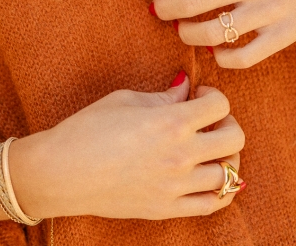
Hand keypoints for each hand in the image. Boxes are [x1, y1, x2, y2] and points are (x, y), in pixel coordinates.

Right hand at [10, 74, 244, 219]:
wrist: (61, 172)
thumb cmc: (88, 128)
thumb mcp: (126, 99)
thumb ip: (163, 95)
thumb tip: (186, 87)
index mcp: (170, 122)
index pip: (219, 105)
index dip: (213, 94)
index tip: (198, 94)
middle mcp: (180, 155)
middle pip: (234, 138)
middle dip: (227, 122)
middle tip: (210, 120)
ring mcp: (176, 187)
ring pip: (229, 174)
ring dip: (226, 156)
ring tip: (208, 148)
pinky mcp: (166, 210)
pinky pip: (212, 204)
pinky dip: (221, 190)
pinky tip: (210, 176)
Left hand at [148, 0, 295, 68]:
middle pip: (191, 3)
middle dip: (164, 9)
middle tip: (158, 10)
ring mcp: (271, 9)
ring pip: (212, 34)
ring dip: (188, 35)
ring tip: (183, 30)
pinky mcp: (286, 34)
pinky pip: (243, 57)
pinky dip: (222, 58)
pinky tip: (215, 50)